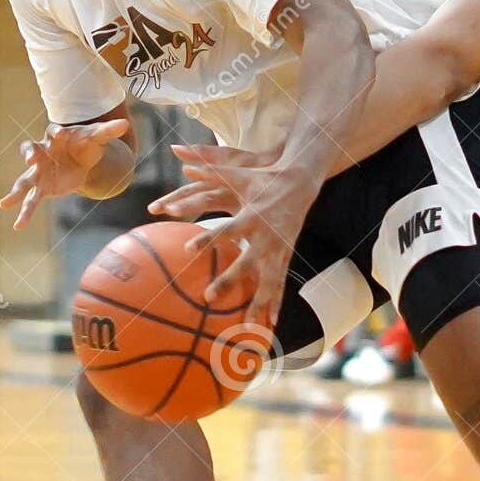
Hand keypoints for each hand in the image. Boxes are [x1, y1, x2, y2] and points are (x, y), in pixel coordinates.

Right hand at [0, 118, 130, 229]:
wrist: (82, 159)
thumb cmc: (86, 144)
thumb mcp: (97, 138)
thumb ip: (108, 131)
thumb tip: (124, 124)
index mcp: (55, 137)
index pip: (52, 131)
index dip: (56, 132)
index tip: (61, 134)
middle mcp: (42, 152)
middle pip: (30, 150)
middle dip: (30, 154)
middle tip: (30, 158)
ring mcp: (39, 171)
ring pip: (25, 180)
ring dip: (16, 191)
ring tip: (4, 204)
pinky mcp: (42, 187)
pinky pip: (31, 200)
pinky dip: (25, 213)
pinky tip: (18, 225)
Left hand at [149, 142, 311, 330]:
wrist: (300, 183)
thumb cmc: (261, 177)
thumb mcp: (236, 169)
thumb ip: (206, 163)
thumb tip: (178, 150)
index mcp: (251, 216)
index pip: (226, 229)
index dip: (208, 240)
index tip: (188, 251)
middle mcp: (265, 236)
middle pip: (247, 262)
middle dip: (231, 281)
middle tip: (210, 297)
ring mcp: (278, 249)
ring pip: (267, 281)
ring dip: (257, 305)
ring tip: (248, 330)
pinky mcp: (285, 257)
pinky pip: (279, 284)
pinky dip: (275, 305)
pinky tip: (270, 327)